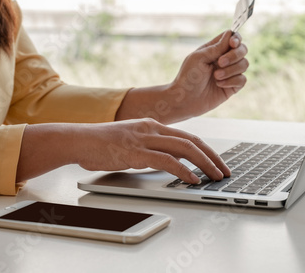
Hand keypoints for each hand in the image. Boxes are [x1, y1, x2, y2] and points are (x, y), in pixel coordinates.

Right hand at [17, 120, 230, 183]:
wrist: (79, 140)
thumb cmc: (102, 144)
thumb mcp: (132, 142)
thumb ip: (151, 149)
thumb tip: (168, 162)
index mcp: (153, 125)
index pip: (188, 136)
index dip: (207, 150)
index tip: (218, 162)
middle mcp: (153, 128)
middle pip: (193, 141)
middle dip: (213, 157)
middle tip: (225, 171)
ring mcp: (145, 138)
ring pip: (185, 149)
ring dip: (205, 164)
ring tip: (216, 177)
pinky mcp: (136, 151)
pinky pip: (167, 161)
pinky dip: (184, 171)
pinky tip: (193, 180)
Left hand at [169, 30, 248, 116]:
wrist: (185, 100)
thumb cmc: (188, 77)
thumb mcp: (199, 58)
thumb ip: (216, 47)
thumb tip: (231, 34)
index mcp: (214, 50)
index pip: (232, 38)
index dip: (236, 39)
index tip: (232, 44)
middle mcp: (224, 60)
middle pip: (242, 49)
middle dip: (234, 55)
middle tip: (220, 63)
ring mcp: (229, 73)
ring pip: (244, 64)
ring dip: (230, 70)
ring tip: (216, 77)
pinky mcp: (232, 87)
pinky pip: (242, 80)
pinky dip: (231, 81)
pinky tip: (219, 85)